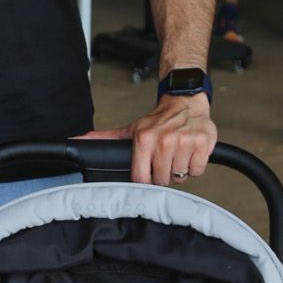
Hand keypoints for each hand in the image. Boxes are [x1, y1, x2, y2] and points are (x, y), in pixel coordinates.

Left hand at [82, 92, 215, 186]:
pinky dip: (195, 165)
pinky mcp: (203, 143)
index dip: (146, 179)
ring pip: (180, 176)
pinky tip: (190, 152)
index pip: (142, 179)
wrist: (185, 102)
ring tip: (177, 154)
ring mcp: (185, 142)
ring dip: (180, 169)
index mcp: (144, 139)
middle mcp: (164, 141)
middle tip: (165, 158)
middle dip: (164, 173)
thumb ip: (106, 139)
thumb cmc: (158, 120)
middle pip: (162, 180)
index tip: (149, 171)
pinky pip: (197, 170)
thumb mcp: (131, 129)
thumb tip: (79, 141)